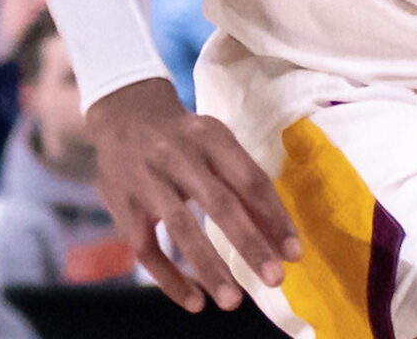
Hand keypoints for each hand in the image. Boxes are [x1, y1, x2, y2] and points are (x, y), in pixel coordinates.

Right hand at [88, 78, 300, 313]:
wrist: (124, 115)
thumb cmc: (186, 139)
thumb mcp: (217, 144)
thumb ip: (243, 184)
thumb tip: (279, 235)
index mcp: (212, 136)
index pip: (250, 180)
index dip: (275, 217)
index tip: (294, 254)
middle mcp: (179, 155)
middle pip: (219, 203)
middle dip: (249, 244)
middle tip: (275, 279)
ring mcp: (147, 180)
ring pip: (181, 228)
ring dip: (209, 268)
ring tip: (232, 301)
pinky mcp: (122, 205)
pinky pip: (147, 248)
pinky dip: (170, 279)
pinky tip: (195, 302)